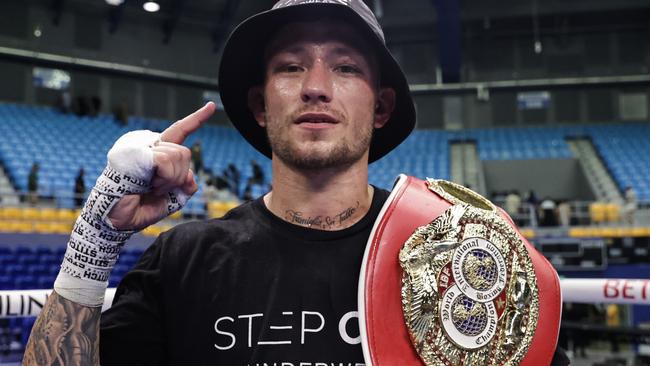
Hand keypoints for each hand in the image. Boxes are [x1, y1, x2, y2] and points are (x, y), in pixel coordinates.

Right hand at [107, 102, 215, 229]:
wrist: (117, 221)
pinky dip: (164, 178)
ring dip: (170, 179)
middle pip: (184, 152)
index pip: (179, 131)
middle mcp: (148, 145)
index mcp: (157, 153)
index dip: (196, 119)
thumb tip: (190, 175)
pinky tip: (148, 185)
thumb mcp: (172, 197)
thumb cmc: (140, 208)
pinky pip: (166, 161)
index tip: (211, 105)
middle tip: (157, 189)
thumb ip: (185, 183)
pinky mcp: (134, 152)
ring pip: (178, 155)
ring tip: (151, 188)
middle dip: (178, 176)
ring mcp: (139, 147)